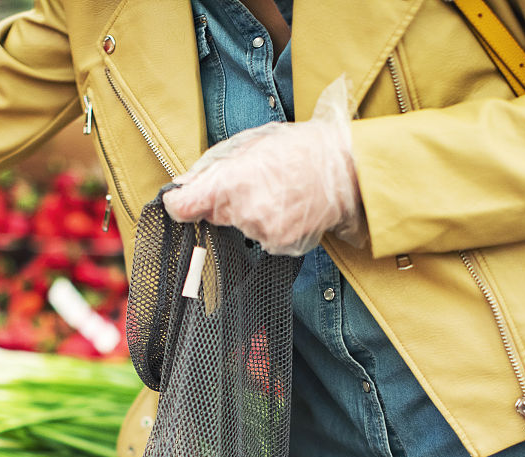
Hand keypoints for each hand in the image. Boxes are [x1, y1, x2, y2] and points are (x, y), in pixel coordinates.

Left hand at [163, 77, 363, 255]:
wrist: (346, 170)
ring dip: (248, 212)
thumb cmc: (300, 148)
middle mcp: (244, 212)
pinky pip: (260, 236)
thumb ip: (212, 167)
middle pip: (213, 215)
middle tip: (252, 182)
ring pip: (239, 226)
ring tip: (276, 190)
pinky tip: (286, 205)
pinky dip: (268, 223)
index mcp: (232, 182)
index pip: (184, 207)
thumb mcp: (251, 143)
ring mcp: (262, 233)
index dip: (179, 204)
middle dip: (223, 201)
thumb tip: (184, 185)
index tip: (180, 200)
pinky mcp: (278, 245)